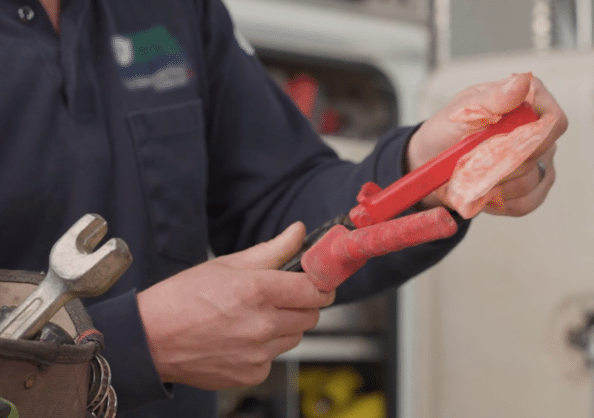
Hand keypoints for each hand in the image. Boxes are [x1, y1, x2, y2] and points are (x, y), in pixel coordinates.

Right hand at [137, 222, 334, 389]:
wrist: (151, 339)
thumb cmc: (182, 298)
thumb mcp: (228, 264)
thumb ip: (272, 250)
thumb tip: (298, 232)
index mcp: (258, 291)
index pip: (315, 289)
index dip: (320, 283)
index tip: (317, 279)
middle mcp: (262, 325)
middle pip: (311, 315)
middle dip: (303, 302)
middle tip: (283, 295)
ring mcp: (258, 354)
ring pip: (295, 336)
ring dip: (286, 324)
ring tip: (255, 316)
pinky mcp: (252, 374)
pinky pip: (274, 357)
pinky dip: (266, 347)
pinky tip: (242, 337)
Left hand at [407, 73, 567, 215]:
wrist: (431, 161)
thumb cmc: (446, 130)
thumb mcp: (461, 112)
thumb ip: (492, 99)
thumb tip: (521, 81)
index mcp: (528, 101)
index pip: (554, 122)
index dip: (531, 139)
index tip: (499, 144)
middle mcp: (539, 130)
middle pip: (541, 155)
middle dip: (501, 163)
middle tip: (471, 160)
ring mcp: (539, 160)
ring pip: (530, 181)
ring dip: (493, 183)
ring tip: (469, 174)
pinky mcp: (532, 187)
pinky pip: (525, 203)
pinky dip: (498, 202)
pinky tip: (481, 191)